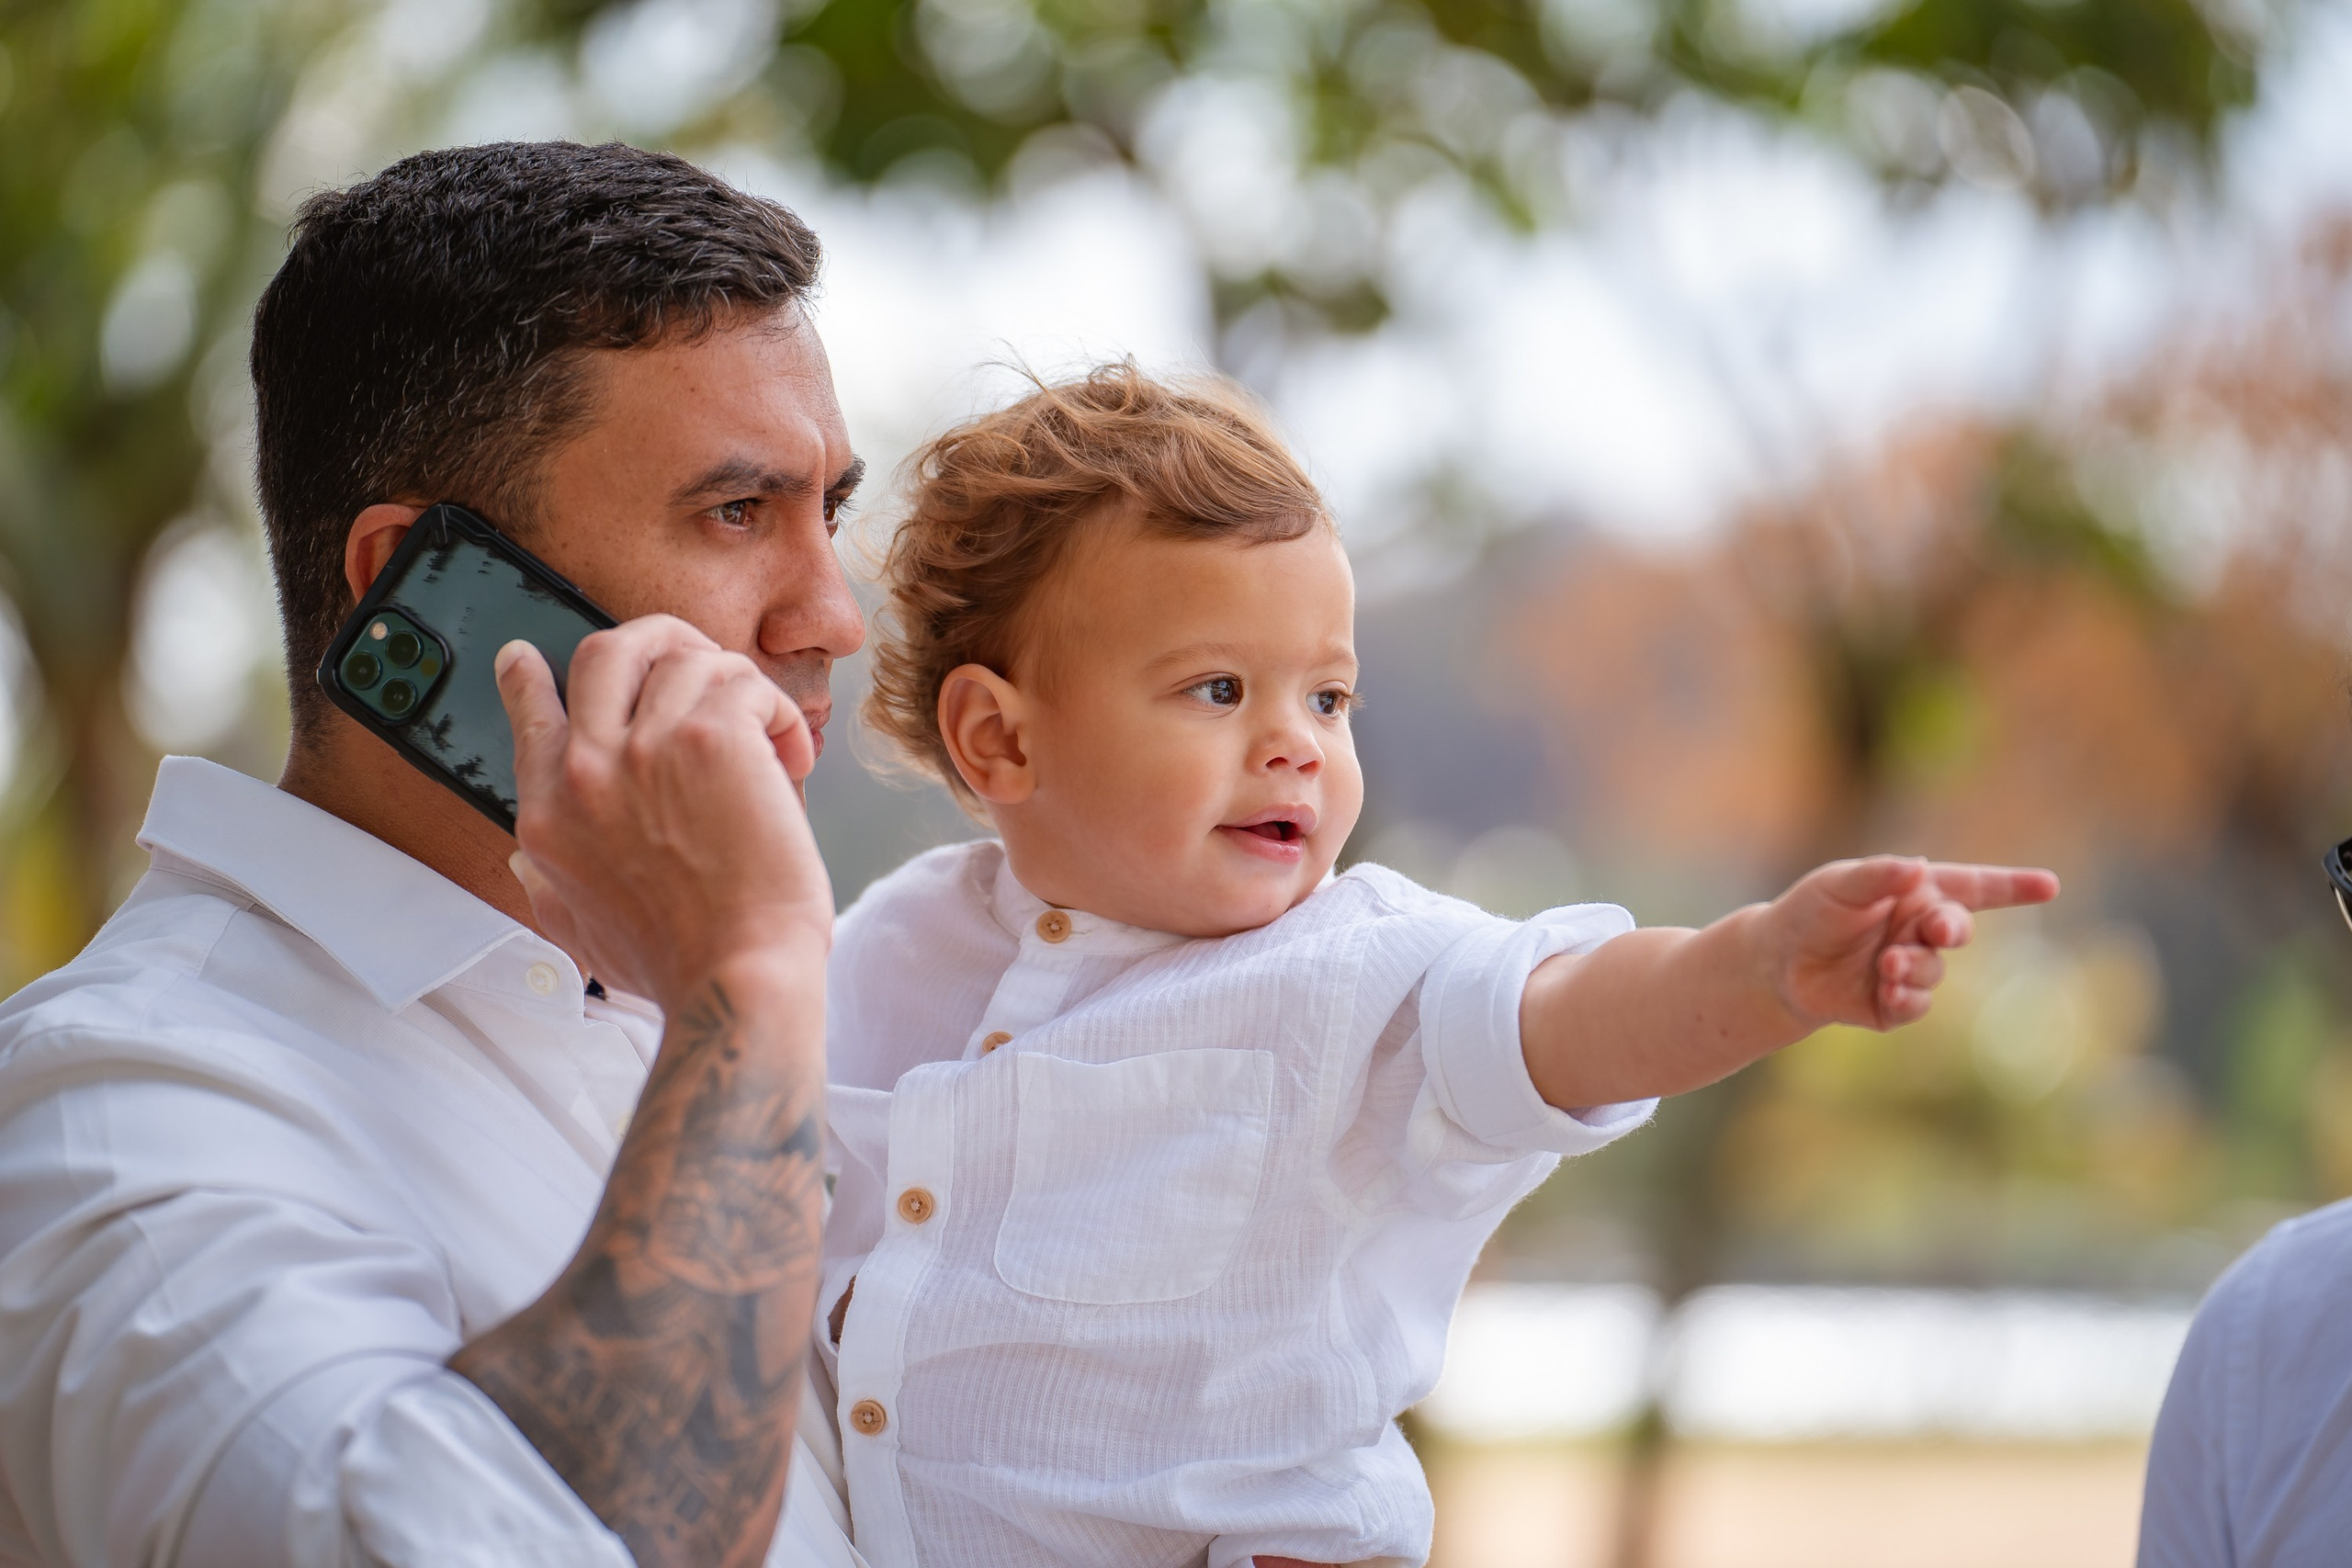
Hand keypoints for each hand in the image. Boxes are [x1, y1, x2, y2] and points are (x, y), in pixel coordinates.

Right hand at [494, 614, 832, 1009]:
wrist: (735, 977)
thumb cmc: (676, 961)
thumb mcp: (576, 927)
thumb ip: (542, 884)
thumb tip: (519, 862)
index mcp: (548, 812)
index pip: (528, 713)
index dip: (530, 674)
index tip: (527, 656)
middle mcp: (586, 768)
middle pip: (605, 652)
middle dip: (658, 643)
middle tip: (699, 660)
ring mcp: (647, 747)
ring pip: (688, 659)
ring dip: (736, 687)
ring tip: (766, 734)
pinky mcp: (714, 739)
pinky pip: (744, 683)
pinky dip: (776, 711)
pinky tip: (790, 755)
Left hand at [1765, 857, 2059, 1031]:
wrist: (1775, 962)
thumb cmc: (1811, 910)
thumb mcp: (1839, 884)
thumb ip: (1879, 876)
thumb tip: (1919, 869)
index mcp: (1915, 892)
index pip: (1973, 887)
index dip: (2012, 887)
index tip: (2050, 886)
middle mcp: (1918, 930)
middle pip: (1957, 928)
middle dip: (1953, 928)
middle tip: (1939, 929)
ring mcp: (1909, 968)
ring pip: (1934, 970)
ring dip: (1916, 966)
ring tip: (1886, 963)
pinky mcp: (1892, 1005)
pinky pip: (1915, 1005)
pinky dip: (1907, 998)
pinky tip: (1889, 989)